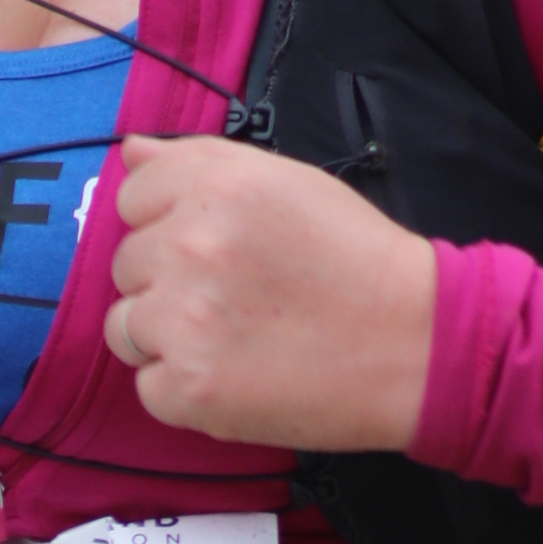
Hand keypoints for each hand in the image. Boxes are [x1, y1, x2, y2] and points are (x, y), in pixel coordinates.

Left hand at [104, 135, 436, 452]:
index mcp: (215, 186)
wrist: (416, 345)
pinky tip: (238, 376)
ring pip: (126, 328)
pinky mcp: (189, 387)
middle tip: (237, 297)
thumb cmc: (357, 261)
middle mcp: (190, 246)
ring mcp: (184, 320)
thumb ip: (201, 161)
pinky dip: (185, 389)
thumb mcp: (288, 182)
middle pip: (127, 264)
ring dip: (168, 337)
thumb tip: (131, 154)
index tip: (214, 246)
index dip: (169, 223)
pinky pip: (149, 386)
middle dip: (169, 280)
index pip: (132, 197)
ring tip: (234, 339)